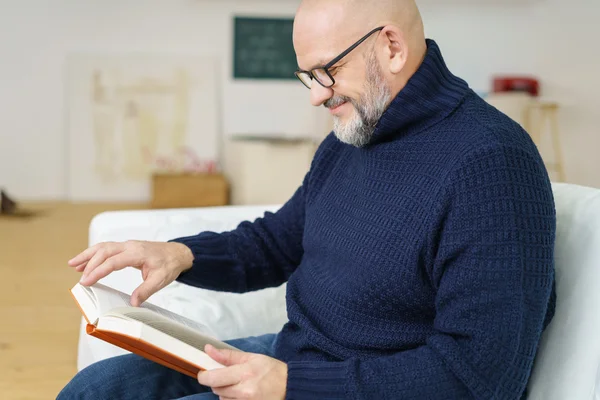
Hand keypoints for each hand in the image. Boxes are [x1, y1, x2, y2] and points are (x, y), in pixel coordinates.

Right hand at [68, 240, 193, 305]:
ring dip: (88, 255)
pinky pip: (107, 248)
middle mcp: (130, 246)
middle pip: (105, 251)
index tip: (87, 281)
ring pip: (103, 247)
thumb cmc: (169, 265)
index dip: (99, 271)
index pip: (114, 261)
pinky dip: (94, 254)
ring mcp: (127, 245)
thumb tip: (132, 303)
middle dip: (90, 264)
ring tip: (73, 265)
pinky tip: (85, 262)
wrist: (177, 253)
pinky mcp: (126, 247)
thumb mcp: (160, 280)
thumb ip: (145, 291)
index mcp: (137, 253)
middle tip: (81, 280)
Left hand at [198, 344, 286, 399]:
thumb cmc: (272, 370)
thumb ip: (228, 356)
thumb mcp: (252, 358)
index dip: (204, 376)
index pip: (213, 378)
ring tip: (239, 385)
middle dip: (217, 382)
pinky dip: (233, 399)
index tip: (203, 373)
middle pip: (216, 389)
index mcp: (245, 373)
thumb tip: (208, 349)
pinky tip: (243, 393)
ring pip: (223, 399)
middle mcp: (244, 391)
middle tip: (227, 376)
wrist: (291, 388)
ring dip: (225, 392)